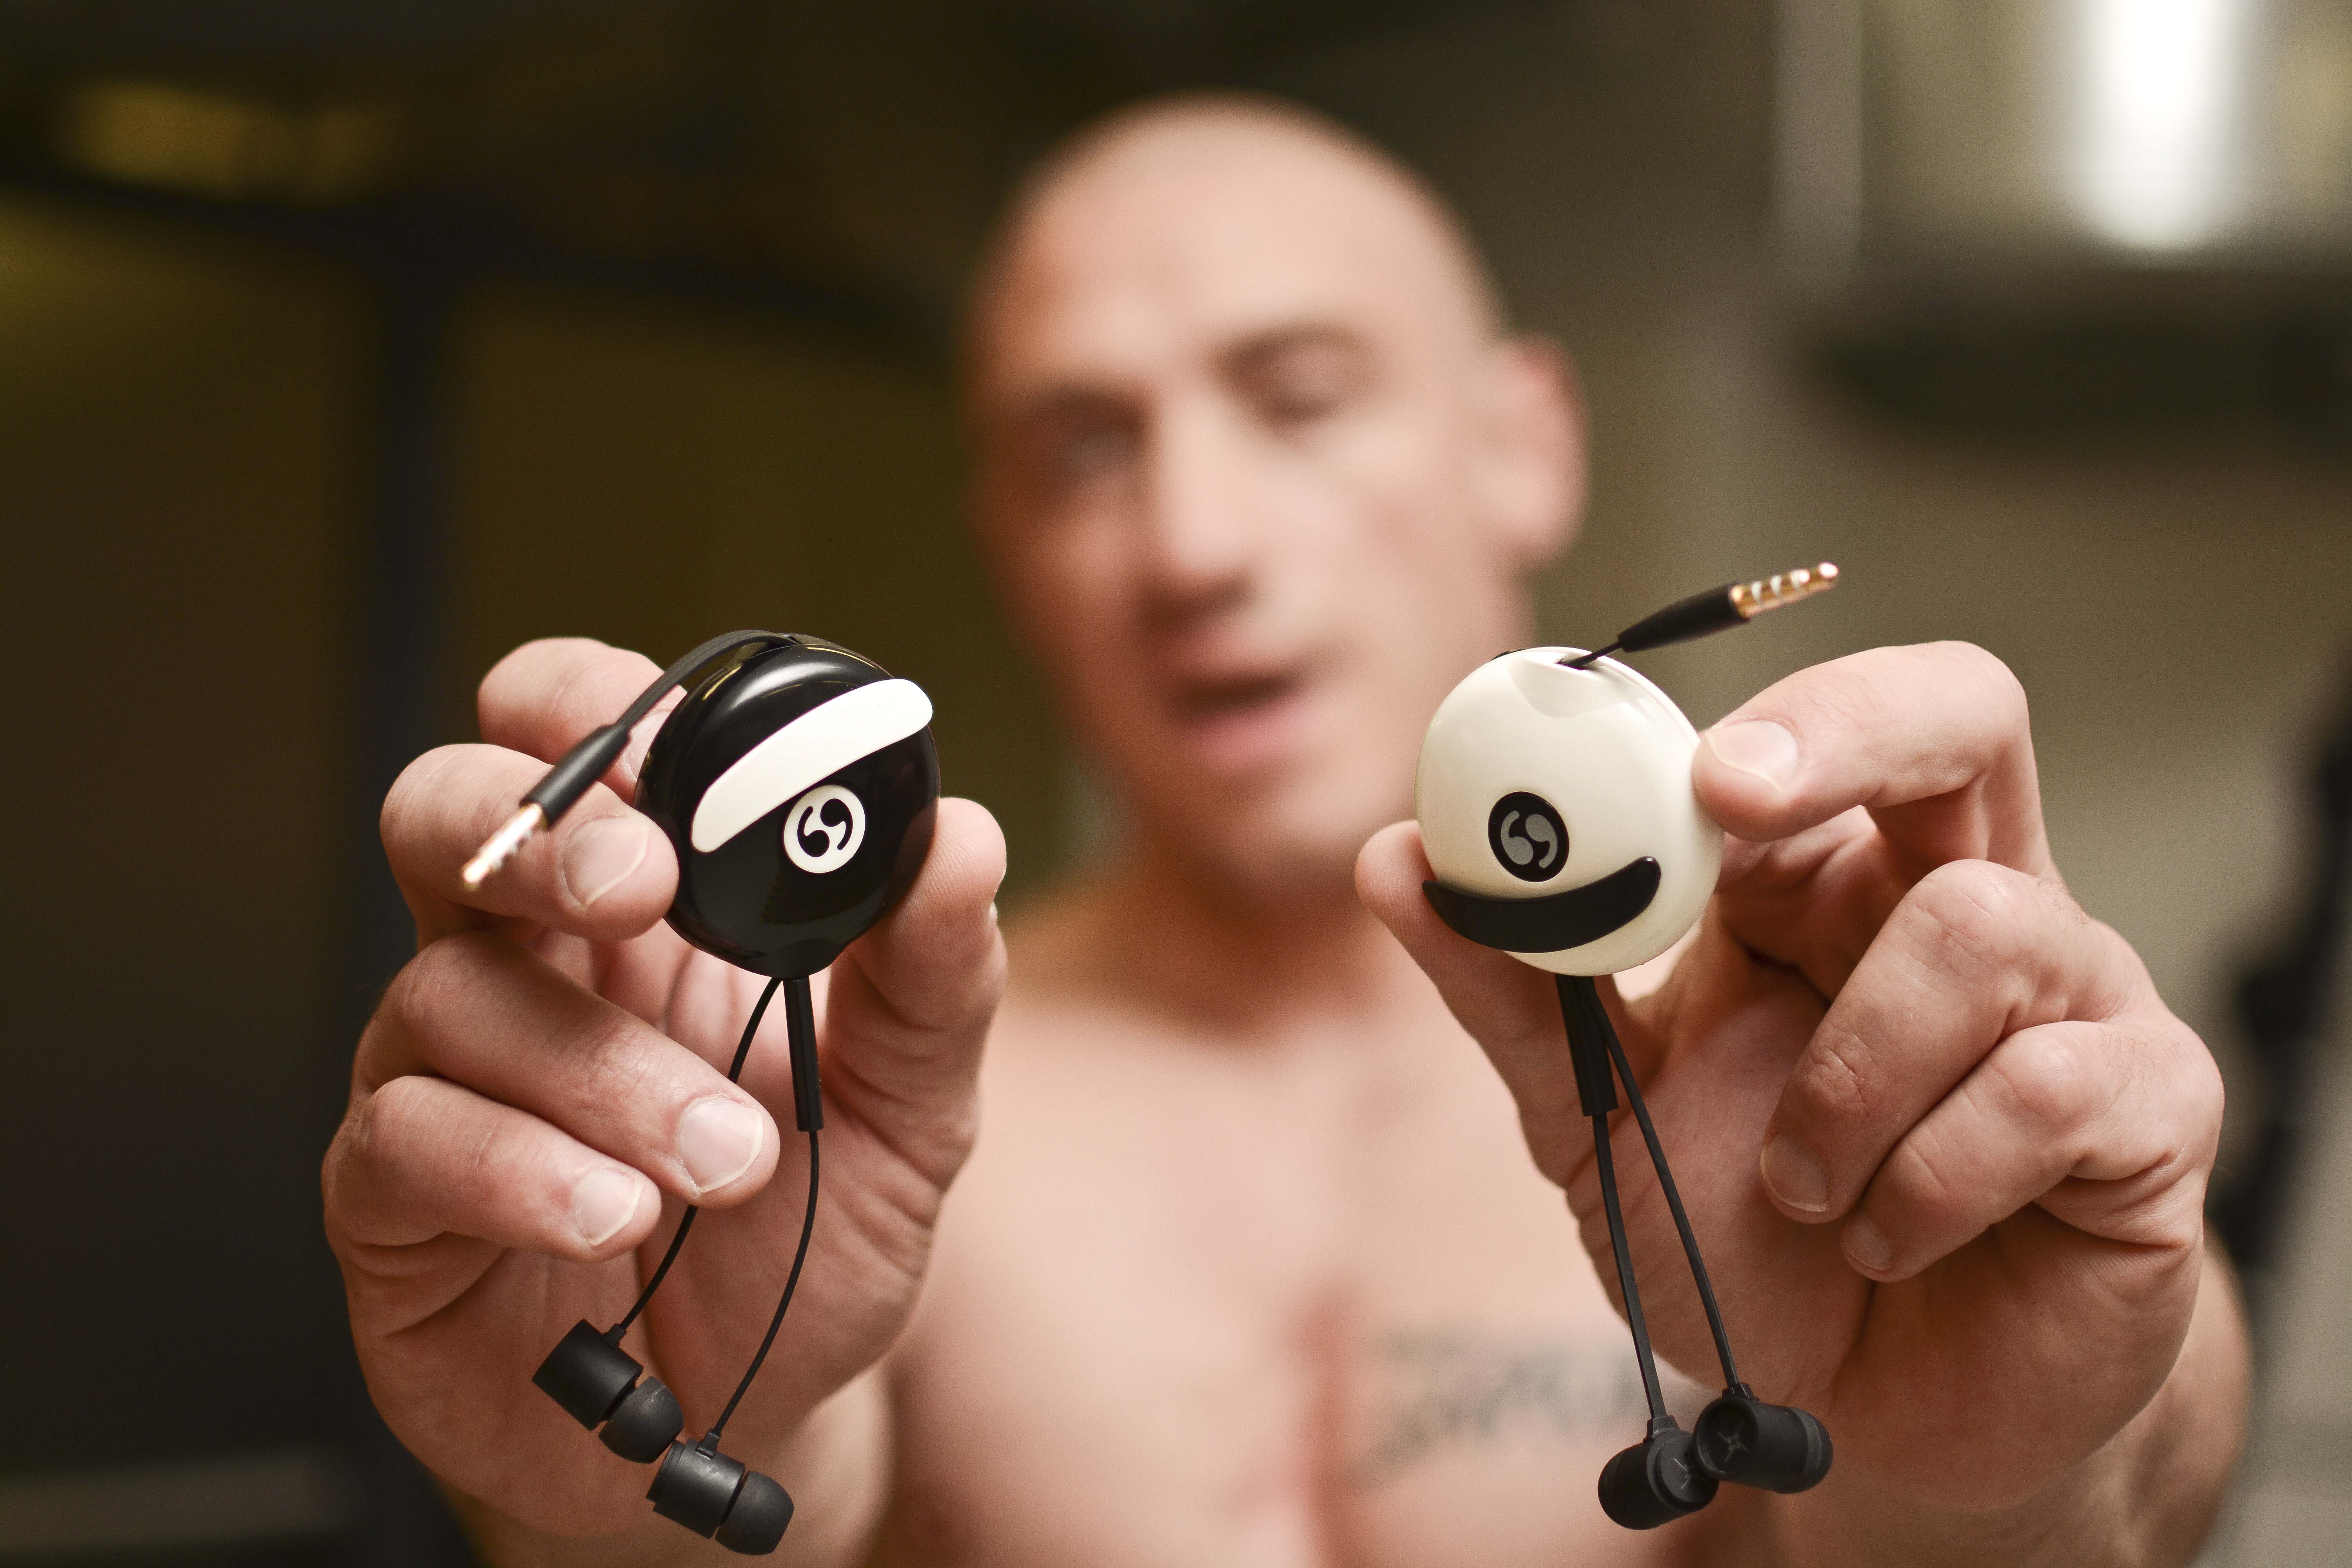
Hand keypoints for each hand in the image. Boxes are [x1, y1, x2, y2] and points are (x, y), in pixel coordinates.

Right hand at [323, 639, 1005, 1547]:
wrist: (755, 1419)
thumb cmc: (809, 1245)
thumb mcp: (912, 1114)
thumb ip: (933, 979)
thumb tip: (958, 839)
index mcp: (651, 914)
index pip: (574, 740)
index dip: (590, 706)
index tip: (665, 740)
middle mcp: (531, 968)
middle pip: (448, 812)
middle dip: (536, 827)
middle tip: (637, 884)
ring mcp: (446, 1077)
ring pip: (451, 989)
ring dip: (601, 1069)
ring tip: (720, 1162)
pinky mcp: (392, 1199)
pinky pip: (407, 1135)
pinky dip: (519, 1167)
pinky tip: (613, 1214)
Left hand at [1359, 643, 2233, 1528]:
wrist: (1873, 1411)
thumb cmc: (1746, 1241)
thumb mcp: (1598, 1116)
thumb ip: (1512, 990)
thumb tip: (1393, 857)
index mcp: (1825, 885)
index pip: (1811, 731)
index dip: (1750, 723)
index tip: (1676, 777)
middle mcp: (1958, 901)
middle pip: (1961, 715)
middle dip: (1851, 729)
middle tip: (1739, 795)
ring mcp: (2073, 992)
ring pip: (1980, 930)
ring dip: (1850, 1081)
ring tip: (1803, 1190)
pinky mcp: (2152, 1103)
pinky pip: (2049, 1085)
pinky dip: (1933, 1179)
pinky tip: (1889, 1240)